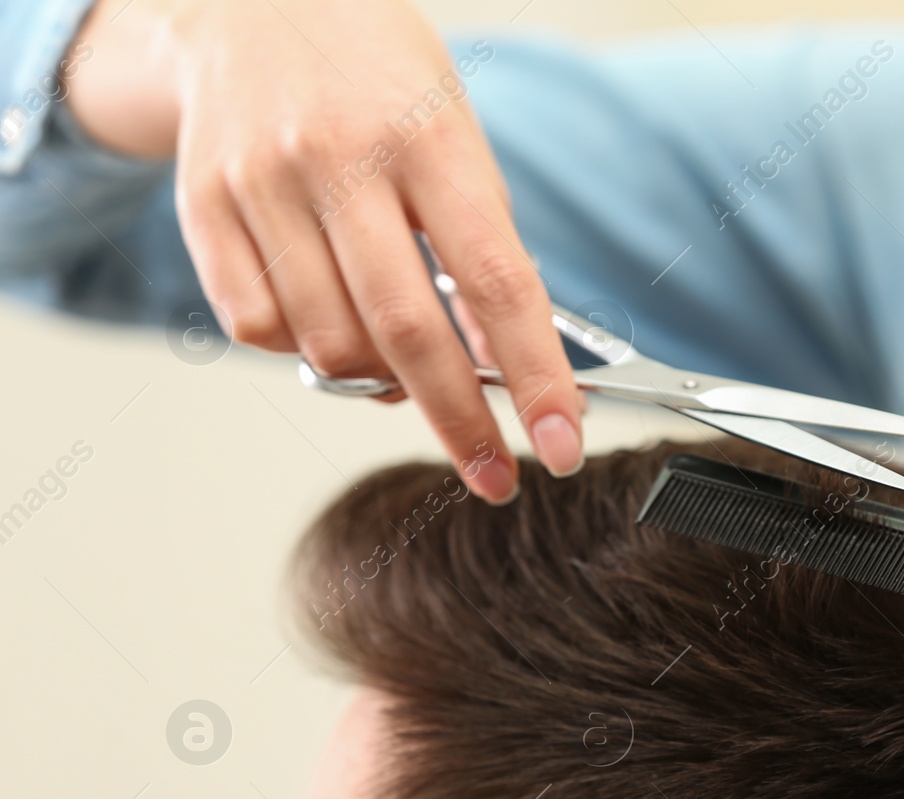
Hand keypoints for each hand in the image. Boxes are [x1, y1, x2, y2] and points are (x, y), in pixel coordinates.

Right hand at [65, 0, 582, 499]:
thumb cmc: (378, 78)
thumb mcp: (457, 139)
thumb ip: (482, 248)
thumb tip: (506, 366)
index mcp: (426, 137)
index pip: (497, 282)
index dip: (536, 378)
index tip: (561, 447)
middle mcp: (337, 160)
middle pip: (406, 332)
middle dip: (460, 424)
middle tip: (494, 476)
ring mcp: (260, 183)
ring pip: (327, 345)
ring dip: (381, 386)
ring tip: (407, 369)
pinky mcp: (203, 206)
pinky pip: (258, 327)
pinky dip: (306, 354)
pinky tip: (333, 325)